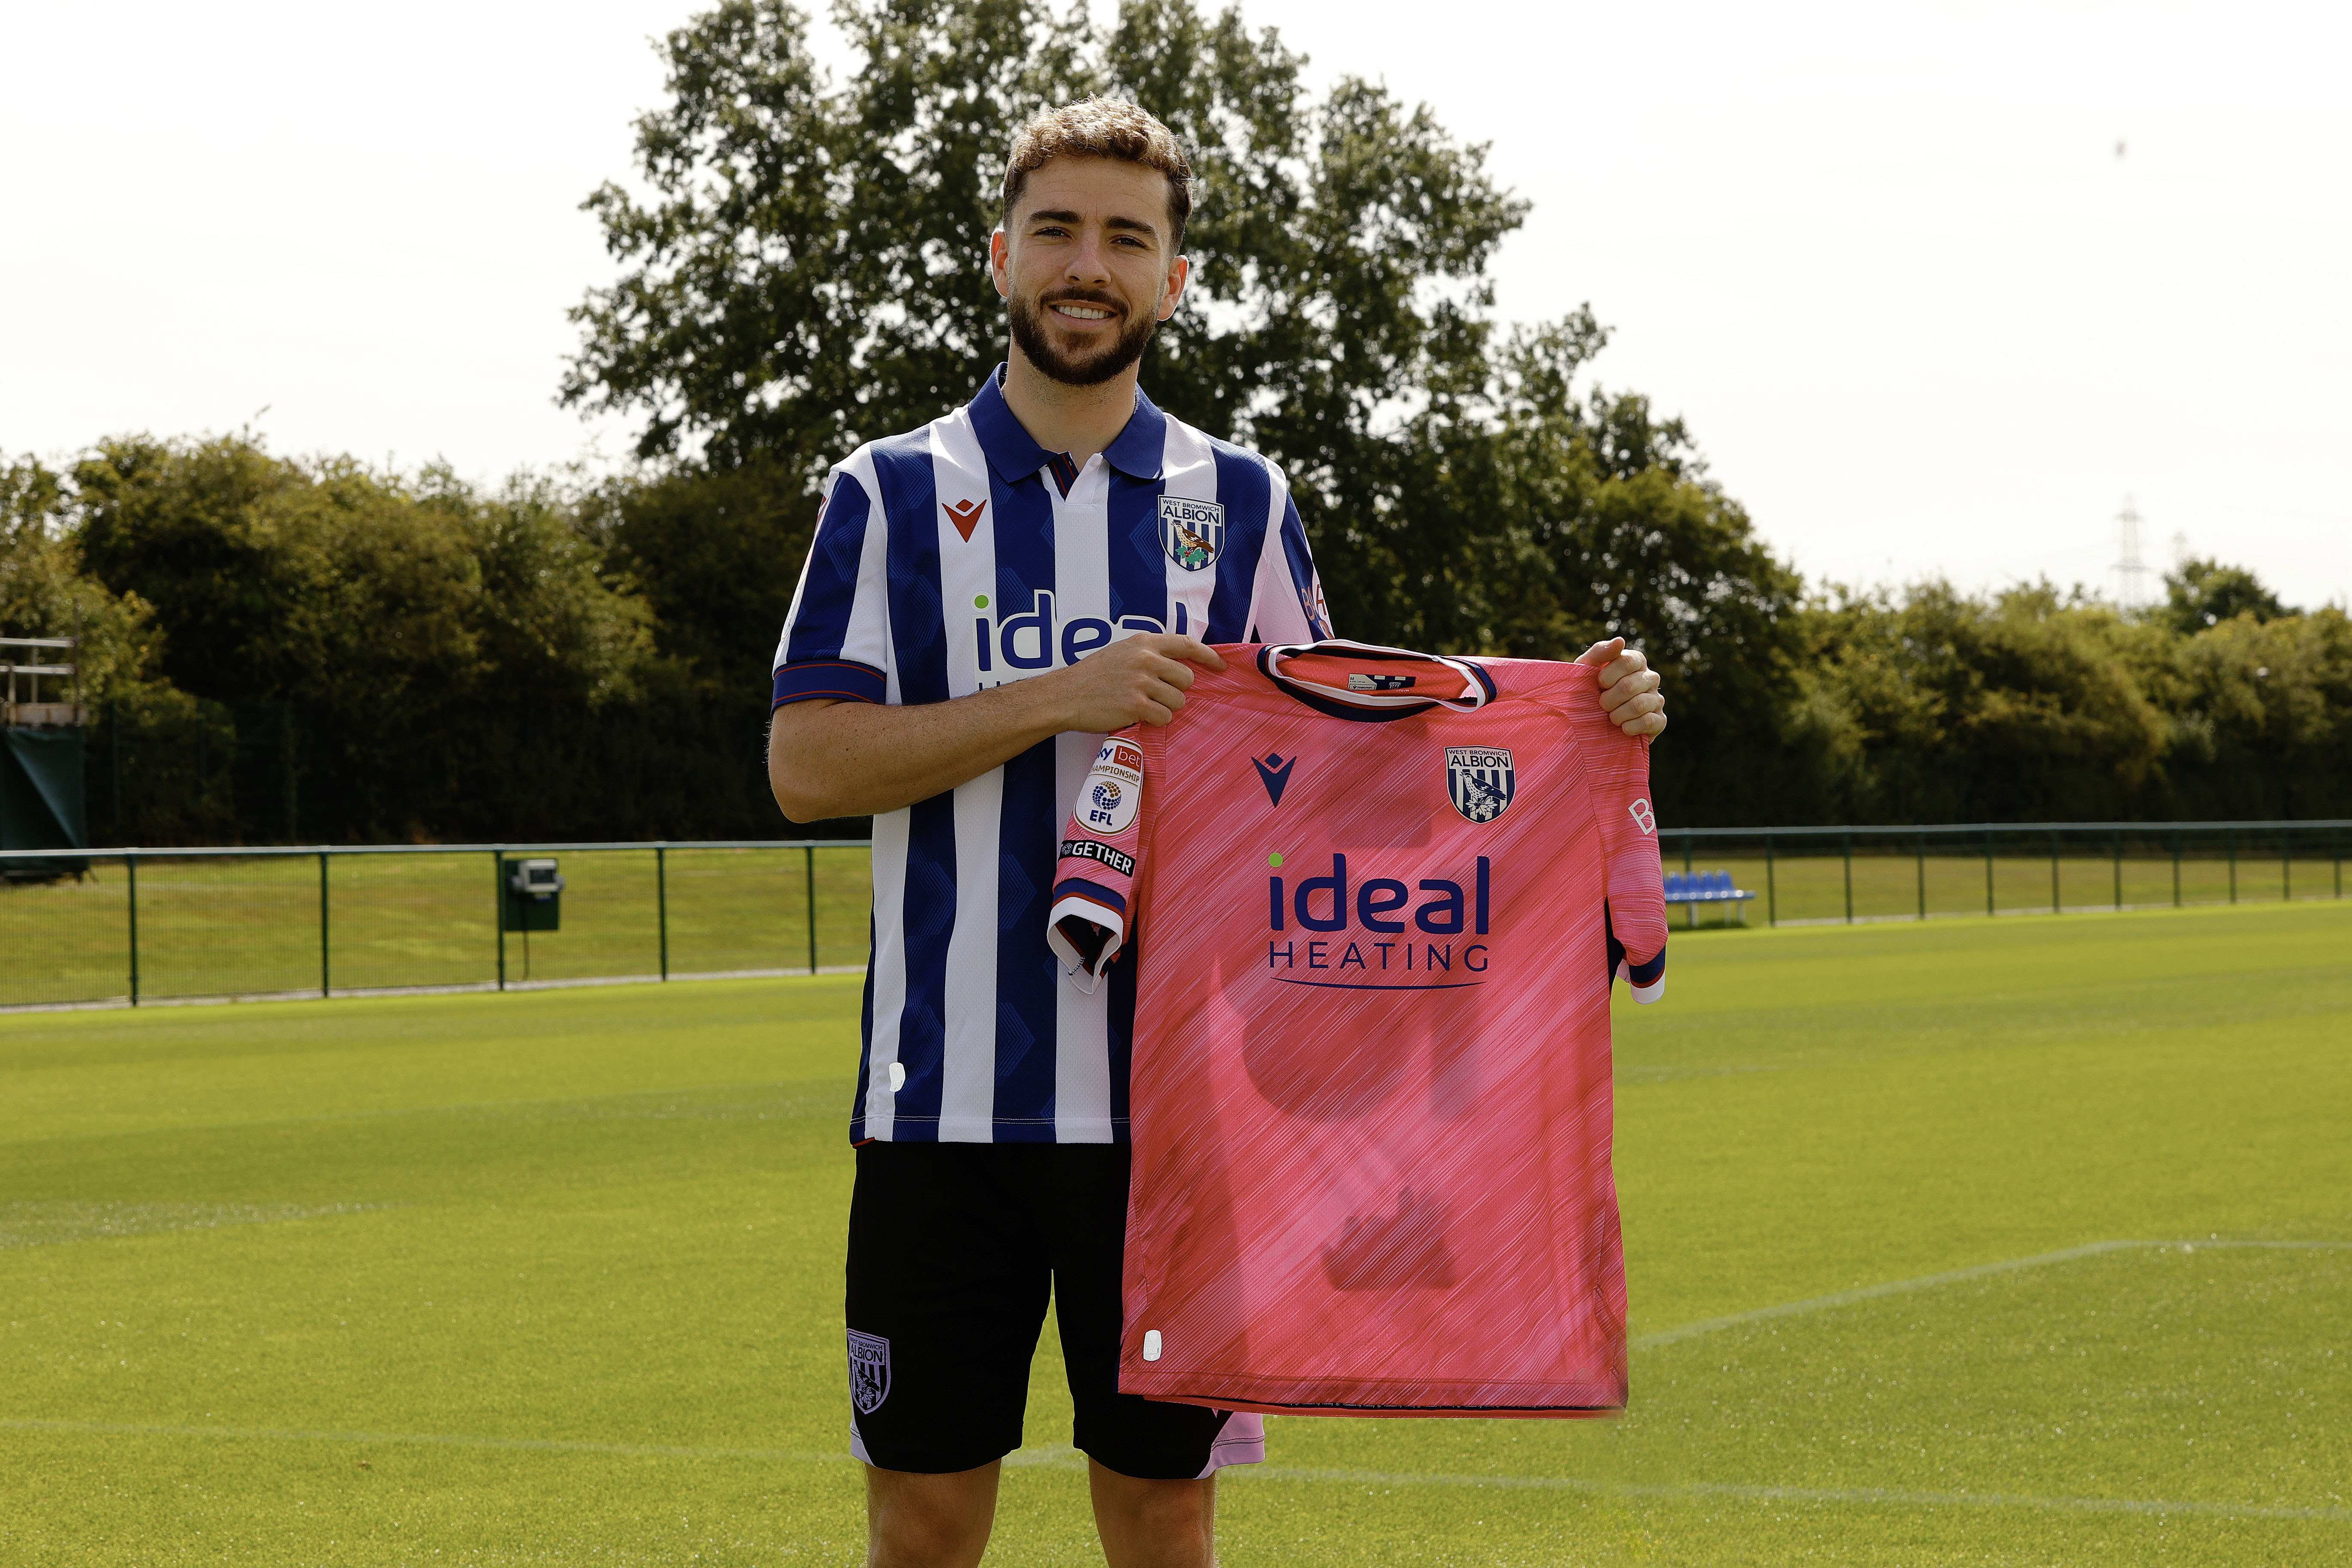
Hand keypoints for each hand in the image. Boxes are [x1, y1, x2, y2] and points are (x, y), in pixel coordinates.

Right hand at [1039, 633, 1226, 730]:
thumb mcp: (1121, 652)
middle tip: (1159, 694)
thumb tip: (1178, 663)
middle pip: (1187, 678)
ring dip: (1165, 707)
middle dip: (1178, 690)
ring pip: (1178, 701)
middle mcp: (1145, 659)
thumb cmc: (1092, 675)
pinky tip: (1138, 715)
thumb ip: (1148, 653)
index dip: (1208, 655)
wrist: (1065, 694)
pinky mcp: (1136, 705)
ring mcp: (1142, 682)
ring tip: (1143, 705)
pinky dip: (1156, 720)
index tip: (1221, 665)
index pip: (1186, 644)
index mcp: (1143, 642)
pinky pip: (1164, 717)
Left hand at [1578, 637, 1666, 738]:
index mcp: (1636, 661)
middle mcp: (1650, 678)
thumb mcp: (1587, 668)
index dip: (1608, 676)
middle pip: (1630, 685)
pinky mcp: (1659, 720)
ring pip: (1639, 705)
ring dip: (1617, 715)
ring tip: (1611, 717)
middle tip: (1602, 705)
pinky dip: (1630, 727)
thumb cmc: (1588, 688)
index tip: (1599, 684)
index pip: (1627, 661)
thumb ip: (1601, 651)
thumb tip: (1620, 641)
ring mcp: (1657, 699)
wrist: (1591, 720)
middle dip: (1608, 699)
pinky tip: (1623, 728)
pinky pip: (1648, 722)